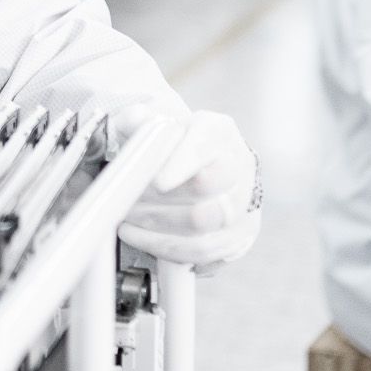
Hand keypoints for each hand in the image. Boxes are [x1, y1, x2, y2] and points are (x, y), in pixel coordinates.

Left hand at [113, 107, 260, 269]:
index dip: (181, 165)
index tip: (158, 181)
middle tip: (126, 203)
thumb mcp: (154, 122)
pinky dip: (165, 247)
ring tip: (127, 219)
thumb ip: (139, 119)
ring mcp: (244, 204)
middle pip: (203, 192)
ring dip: (156, 227)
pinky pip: (202, 251)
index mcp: (218, 132)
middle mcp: (239, 166)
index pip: (204, 148)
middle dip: (156, 202)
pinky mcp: (239, 235)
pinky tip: (140, 236)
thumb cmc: (173, 145)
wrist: (200, 166)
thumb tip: (135, 120)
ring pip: (201, 227)